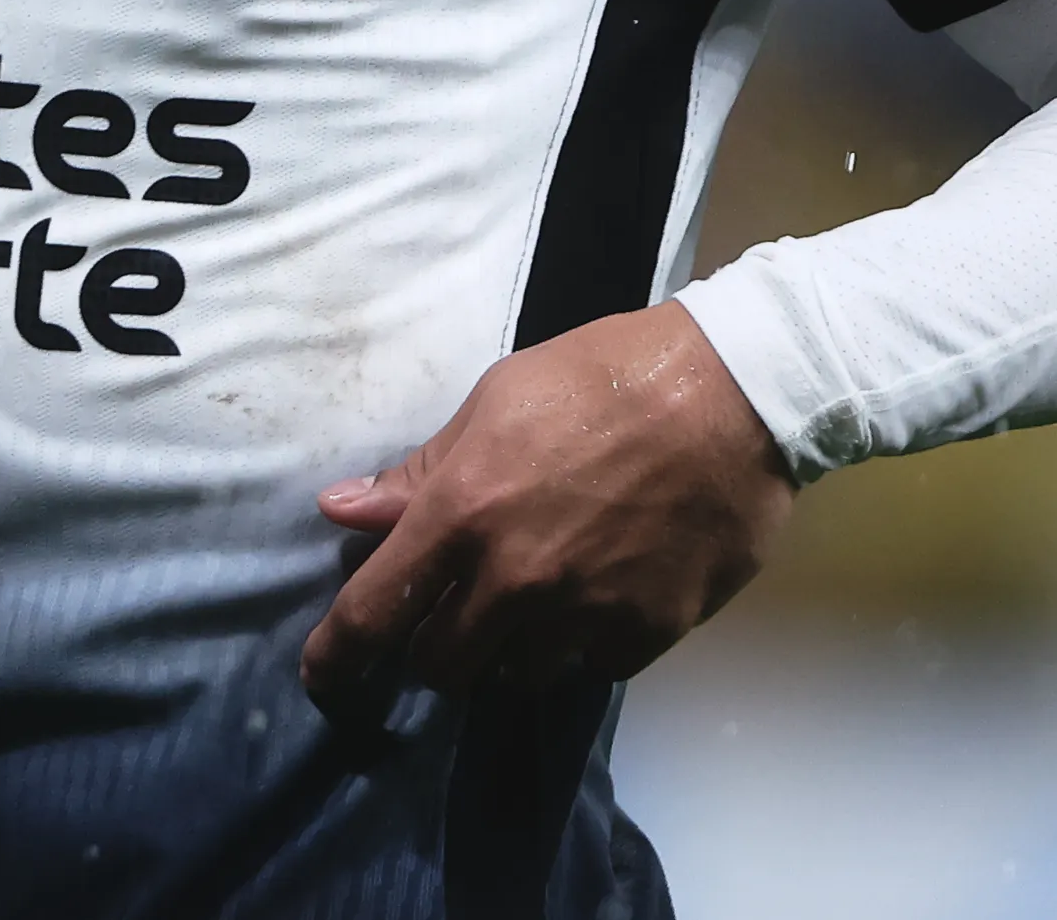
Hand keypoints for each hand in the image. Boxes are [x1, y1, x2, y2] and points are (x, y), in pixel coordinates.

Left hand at [299, 303, 793, 711]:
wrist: (733, 394)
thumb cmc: (603, 377)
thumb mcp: (496, 400)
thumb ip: (419, 472)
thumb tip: (341, 510)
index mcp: (463, 513)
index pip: (374, 614)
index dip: (336, 658)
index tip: (322, 679)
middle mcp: (515, 579)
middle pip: (441, 667)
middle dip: (434, 648)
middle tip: (452, 613)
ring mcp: (583, 614)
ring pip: (515, 676)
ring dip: (509, 650)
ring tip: (533, 599)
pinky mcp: (645, 634)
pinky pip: (589, 668)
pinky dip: (581, 645)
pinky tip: (597, 596)